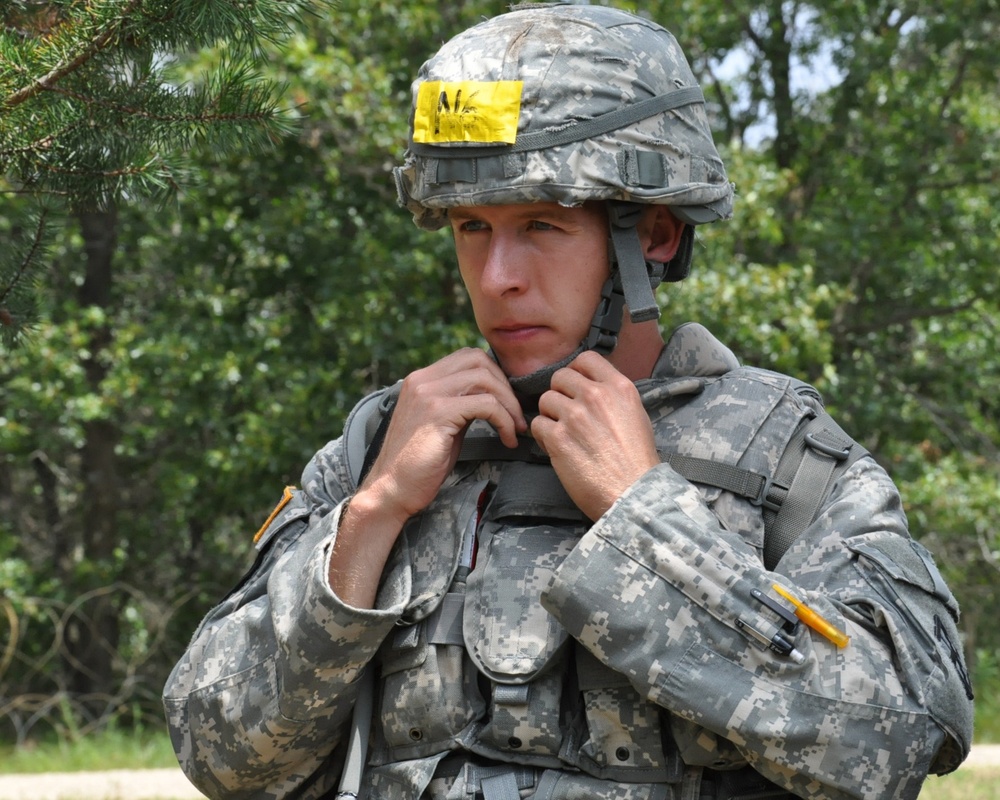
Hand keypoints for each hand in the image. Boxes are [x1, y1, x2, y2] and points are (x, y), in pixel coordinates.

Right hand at [357, 347, 526, 524]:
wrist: (392, 489)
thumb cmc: (420, 463)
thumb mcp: (442, 423)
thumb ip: (461, 403)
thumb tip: (493, 396)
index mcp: (421, 379)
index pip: (468, 356)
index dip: (495, 375)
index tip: (508, 402)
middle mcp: (422, 380)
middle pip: (479, 360)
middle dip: (506, 387)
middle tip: (517, 416)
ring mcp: (428, 394)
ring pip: (485, 379)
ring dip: (509, 404)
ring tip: (516, 428)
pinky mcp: (438, 413)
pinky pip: (486, 405)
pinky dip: (504, 421)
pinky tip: (507, 439)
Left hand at [531, 351, 659, 519]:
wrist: (632, 493)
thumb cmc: (637, 461)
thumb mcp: (636, 415)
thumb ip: (612, 396)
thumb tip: (590, 387)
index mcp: (619, 387)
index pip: (586, 359)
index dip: (576, 372)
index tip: (576, 386)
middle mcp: (596, 396)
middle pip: (560, 377)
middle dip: (560, 394)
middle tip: (566, 413)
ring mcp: (575, 416)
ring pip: (545, 400)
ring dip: (550, 415)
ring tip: (563, 433)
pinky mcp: (558, 438)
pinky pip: (538, 424)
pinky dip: (543, 436)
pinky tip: (557, 447)